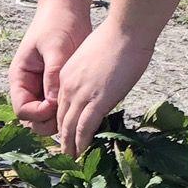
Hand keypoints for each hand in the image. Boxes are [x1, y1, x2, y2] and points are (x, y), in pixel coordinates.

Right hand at [7, 1, 91, 134]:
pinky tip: (86, 103)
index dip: (39, 114)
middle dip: (51, 122)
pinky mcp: (60, 85)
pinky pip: (63, 105)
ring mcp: (45, 87)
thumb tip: (53, 102)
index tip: (57, 105)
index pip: (23, 111)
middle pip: (35, 120)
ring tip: (81, 109)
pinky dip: (72, 108)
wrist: (68, 8)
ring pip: (50, 116)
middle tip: (71, 113)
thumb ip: (52, 75)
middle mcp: (30, 87)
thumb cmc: (57, 23)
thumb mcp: (54, 48)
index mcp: (20, 78)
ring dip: (63, 117)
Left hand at [52, 21, 155, 158]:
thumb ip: (94, 73)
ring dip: (70, 144)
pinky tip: (82, 151)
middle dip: (63, 136)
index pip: (62, 104)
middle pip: (62, 117)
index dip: (63, 120)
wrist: (125, 31)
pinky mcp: (97, 100)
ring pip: (69, 126)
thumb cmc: (118, 38)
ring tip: (72, 156)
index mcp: (67, 74)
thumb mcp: (97, 56)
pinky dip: (81, 141)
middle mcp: (68, 86)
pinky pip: (84, 126)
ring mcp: (81, 94)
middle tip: (66, 150)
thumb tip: (103, 84)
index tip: (66, 131)